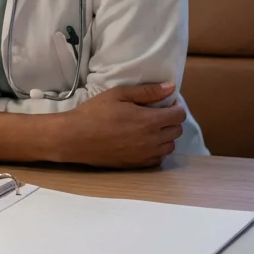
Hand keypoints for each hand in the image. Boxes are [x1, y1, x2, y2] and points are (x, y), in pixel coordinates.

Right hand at [56, 82, 185, 168]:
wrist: (75, 138)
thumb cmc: (95, 112)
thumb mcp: (119, 94)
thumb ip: (148, 92)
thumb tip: (171, 87)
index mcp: (149, 121)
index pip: (179, 115)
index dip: (176, 106)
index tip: (166, 102)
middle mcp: (152, 140)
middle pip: (177, 131)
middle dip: (171, 120)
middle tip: (157, 113)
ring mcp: (145, 155)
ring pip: (170, 146)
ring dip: (166, 136)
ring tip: (150, 128)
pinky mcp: (137, 165)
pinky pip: (158, 158)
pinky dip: (157, 150)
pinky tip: (144, 142)